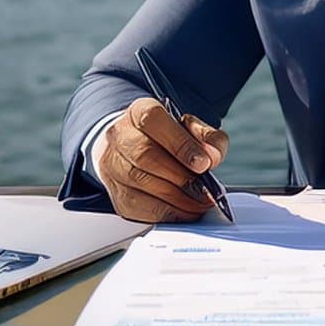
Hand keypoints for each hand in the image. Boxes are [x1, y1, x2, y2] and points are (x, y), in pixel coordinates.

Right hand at [92, 97, 228, 223]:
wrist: (134, 151)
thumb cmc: (165, 139)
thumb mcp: (191, 128)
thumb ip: (207, 137)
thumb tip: (212, 155)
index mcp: (139, 112)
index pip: (153, 121)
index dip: (180, 144)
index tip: (203, 164)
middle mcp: (119, 136)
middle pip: (144, 156)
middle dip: (180, 177)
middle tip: (205, 190)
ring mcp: (112, 165)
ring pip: (140, 183)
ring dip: (176, 198)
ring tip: (201, 203)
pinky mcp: (116, 194)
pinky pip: (139, 207)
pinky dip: (167, 213)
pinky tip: (185, 211)